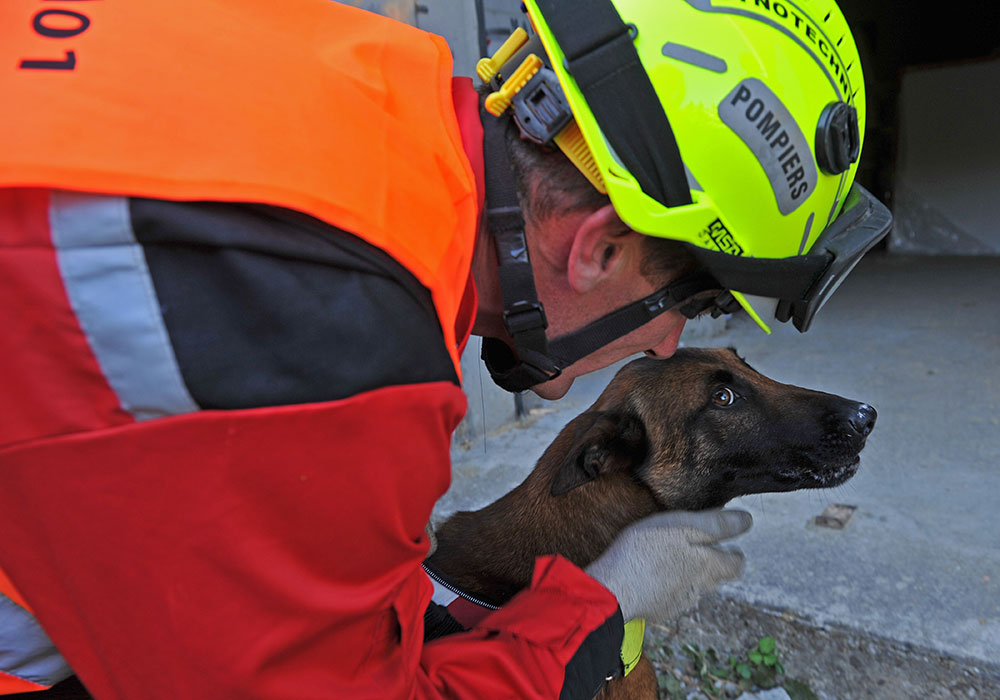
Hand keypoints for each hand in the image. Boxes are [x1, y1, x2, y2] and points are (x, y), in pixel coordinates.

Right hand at [585, 509, 750, 623]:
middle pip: (716, 576)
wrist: (614, 589)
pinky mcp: (659, 610)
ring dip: (688, 574)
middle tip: (698, 547)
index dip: (734, 551)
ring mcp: (679, 602)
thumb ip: (716, 524)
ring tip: (672, 558)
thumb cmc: (647, 551)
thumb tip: (747, 521)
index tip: (726, 542)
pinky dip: (668, 585)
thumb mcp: (683, 526)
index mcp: (709, 567)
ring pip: (694, 587)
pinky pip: (671, 596)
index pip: (736, 564)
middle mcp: (700, 588)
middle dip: (712, 562)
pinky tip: (652, 575)